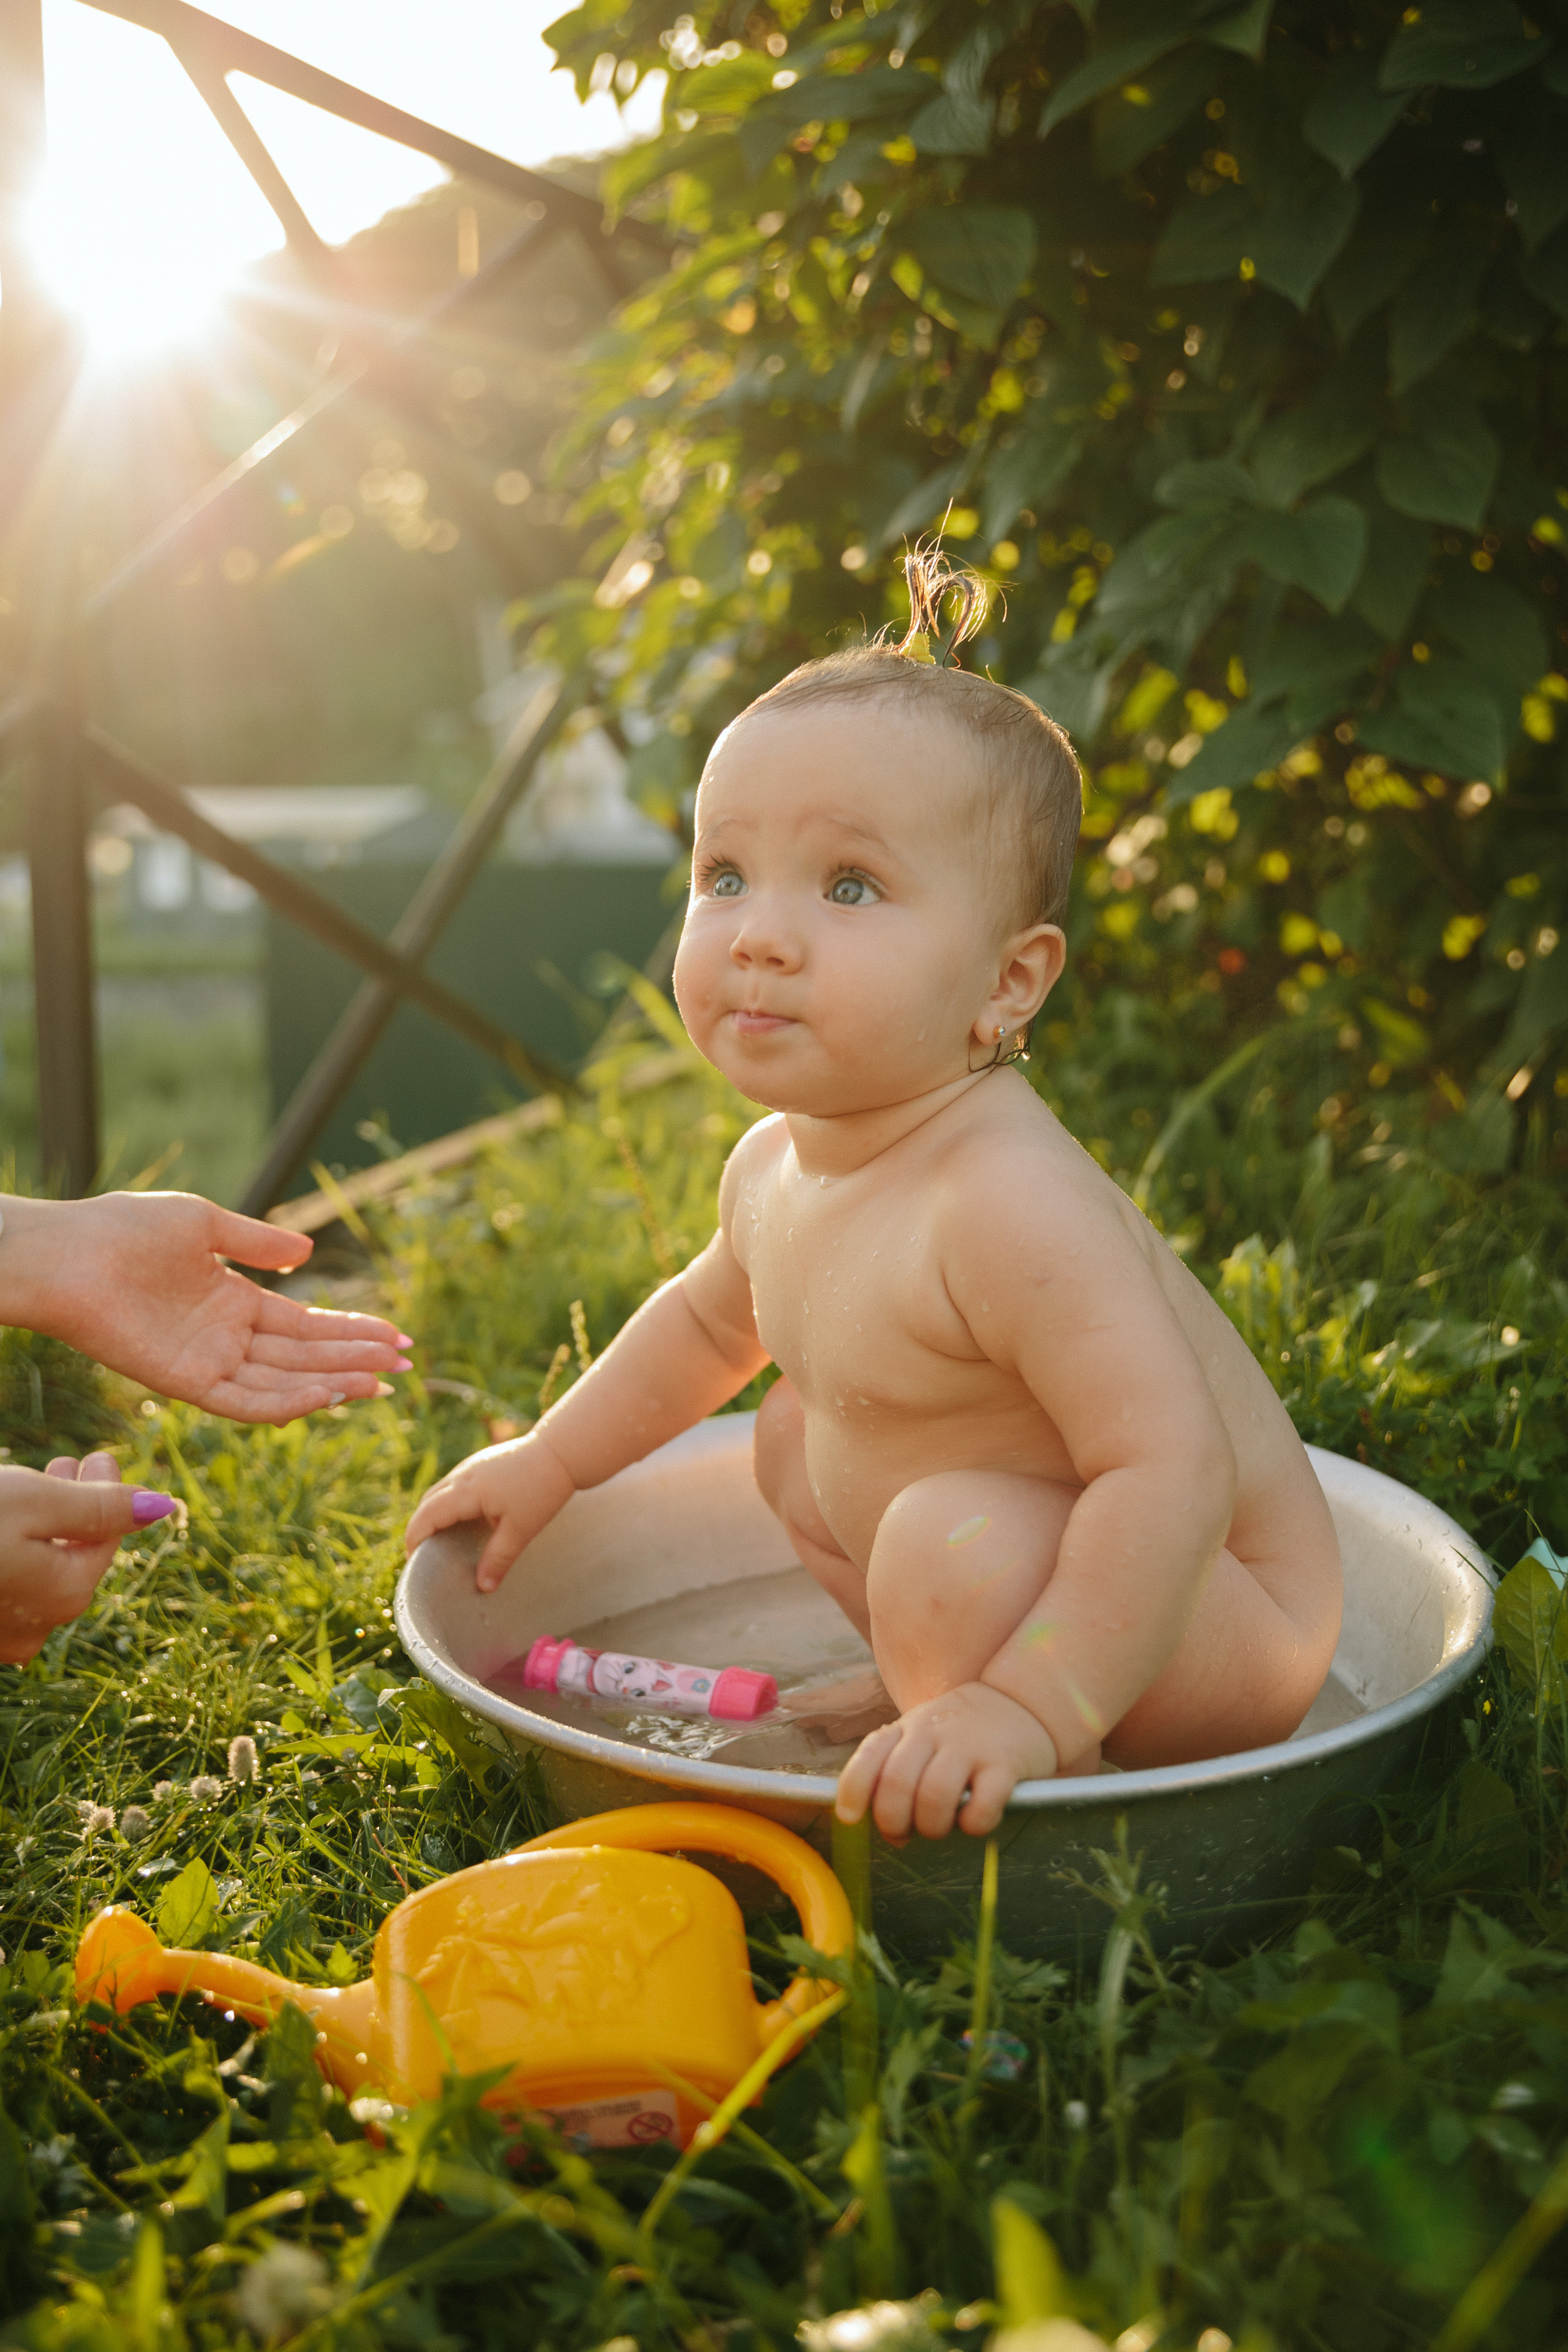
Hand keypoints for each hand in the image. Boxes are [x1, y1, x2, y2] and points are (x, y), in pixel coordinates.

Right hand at [0, 1455, 172, 1665]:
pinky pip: (9, 1588)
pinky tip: (8, 1529)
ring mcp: (1, 1636)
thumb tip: (161, 1507)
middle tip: (74, 1465)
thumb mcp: (36, 1502)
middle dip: (77, 1507)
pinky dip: (15, 1555)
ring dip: (46, 1529)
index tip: (100, 1457)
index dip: (109, 1492)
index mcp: (67, 1594)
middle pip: (73, 1557)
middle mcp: (38, 1627)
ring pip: (39, 1573)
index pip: (106, 1537)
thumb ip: (101, 1507)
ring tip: (40, 1486)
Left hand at [1, 1192, 409, 1423]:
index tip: (396, 1336)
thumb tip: (307, 1255)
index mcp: (233, 1300)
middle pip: (304, 1356)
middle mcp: (226, 1337)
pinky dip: (285, 1403)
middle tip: (406, 1364)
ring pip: (283, 1382)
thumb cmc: (123, 1228)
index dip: (351, 1330)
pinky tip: (325, 1395)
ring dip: (332, 1383)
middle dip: (356, 1359)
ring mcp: (207, 1362)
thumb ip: (256, 1243)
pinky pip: (243, 1402)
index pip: (305, 1323)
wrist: (67, 1253)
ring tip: (379, 1382)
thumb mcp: (203, 1223)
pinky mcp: (184, 1382)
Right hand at [405, 1430, 577, 1590]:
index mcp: (467, 1490)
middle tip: (423, 1557)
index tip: (413, 1562)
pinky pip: (454, 1486)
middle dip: (420, 1528)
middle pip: (427, 1502)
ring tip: (440, 1542)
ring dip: (433, 1515)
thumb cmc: (542, 1489)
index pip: (427, 1515)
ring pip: (440, 1492)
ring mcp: (471, 1466)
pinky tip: (462, 1522)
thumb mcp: (521, 1529)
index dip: (415, 1538)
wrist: (561, 1451)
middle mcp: (462, 1475)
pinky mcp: (480, 1464)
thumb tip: (483, 1587)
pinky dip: (448, 1505)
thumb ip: (499, 1558)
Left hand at [834, 1682, 1057, 1841]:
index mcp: (908, 1728)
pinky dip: (973, 1824)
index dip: (854, 1790)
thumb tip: (876, 1822)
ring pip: (934, 1797)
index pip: (869, 1754)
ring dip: (932, 1826)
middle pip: (897, 1782)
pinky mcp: (1005, 1764)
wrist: (1020, 1702)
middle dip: (893, 1822)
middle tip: (904, 1834)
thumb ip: (894, 1769)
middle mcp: (934, 1733)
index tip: (850, 1817)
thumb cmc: (959, 1734)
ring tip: (942, 1826)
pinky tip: (975, 1818)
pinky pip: (982, 1807)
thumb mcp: (920, 1736)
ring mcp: (970, 1747)